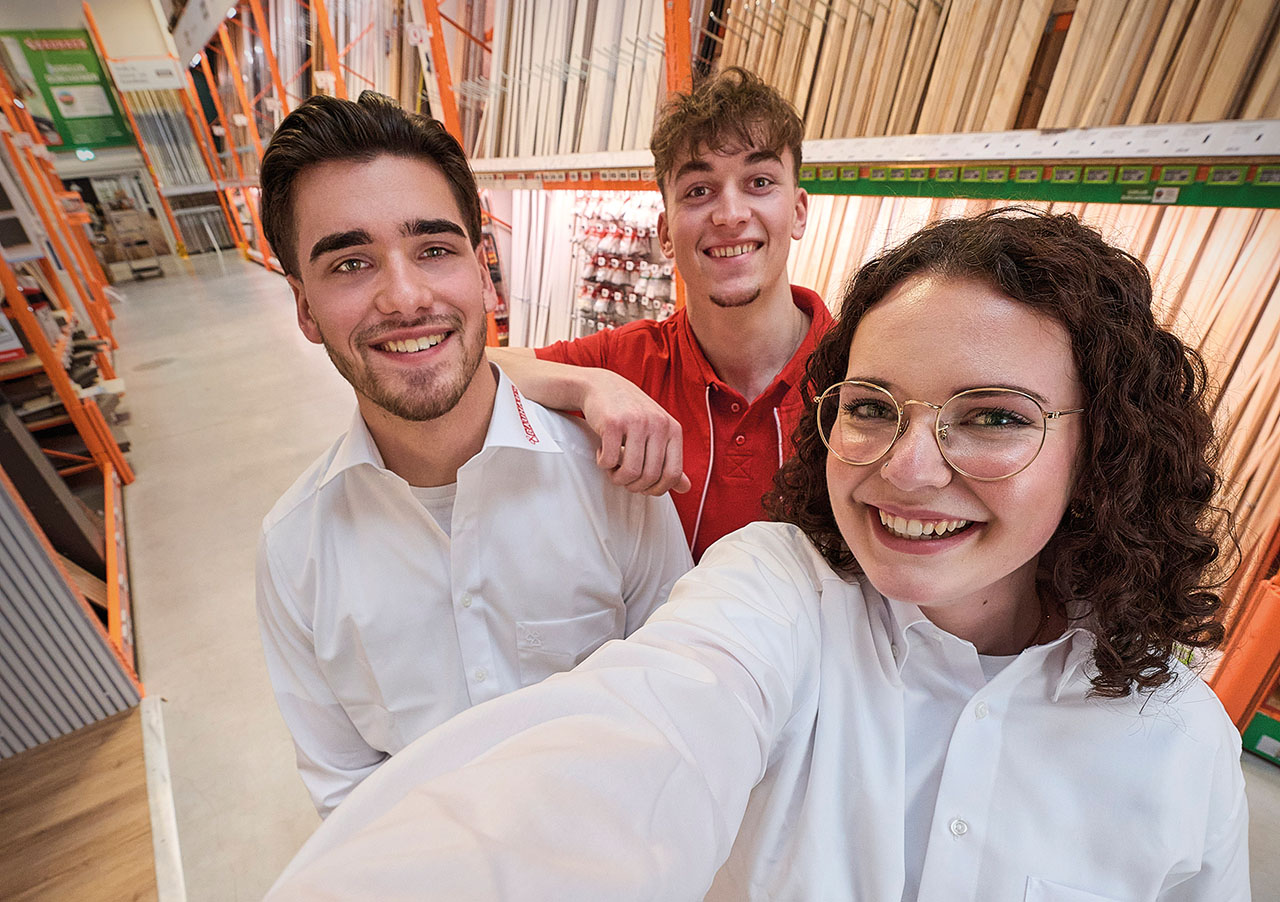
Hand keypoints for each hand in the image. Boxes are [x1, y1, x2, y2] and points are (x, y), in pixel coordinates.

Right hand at [579, 371, 689, 495]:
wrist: (603, 386)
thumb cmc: (630, 412)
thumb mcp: (656, 432)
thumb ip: (670, 460)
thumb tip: (685, 487)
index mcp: (673, 429)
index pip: (673, 473)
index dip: (658, 489)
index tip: (645, 488)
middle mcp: (658, 424)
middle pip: (650, 476)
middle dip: (634, 485)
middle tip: (624, 478)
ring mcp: (636, 422)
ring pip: (630, 472)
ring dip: (617, 477)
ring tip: (613, 468)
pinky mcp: (613, 422)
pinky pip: (609, 460)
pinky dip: (603, 463)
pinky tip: (603, 452)